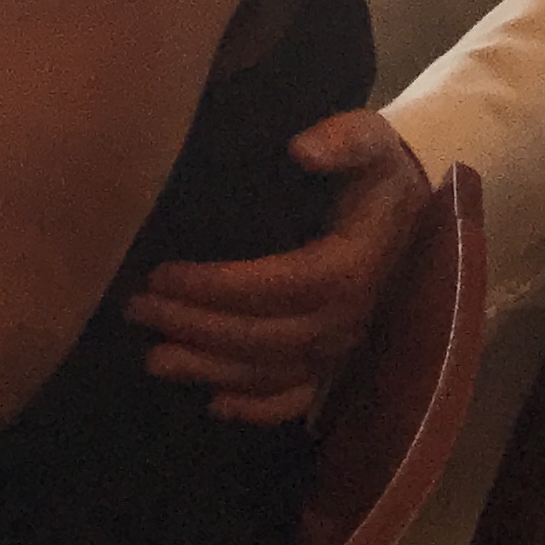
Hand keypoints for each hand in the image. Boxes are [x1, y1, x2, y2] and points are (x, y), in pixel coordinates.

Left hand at [123, 110, 434, 423]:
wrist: (406, 205)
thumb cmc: (374, 169)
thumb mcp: (368, 137)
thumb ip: (342, 140)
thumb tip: (301, 149)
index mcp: (352, 265)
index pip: (280, 285)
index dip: (219, 287)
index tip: (163, 275)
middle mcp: (349, 316)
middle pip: (268, 336)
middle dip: (198, 327)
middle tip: (138, 309)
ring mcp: (342, 345)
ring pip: (274, 372)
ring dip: (212, 369)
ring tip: (154, 358)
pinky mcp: (335, 359)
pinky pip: (299, 396)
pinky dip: (259, 407)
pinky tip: (215, 405)